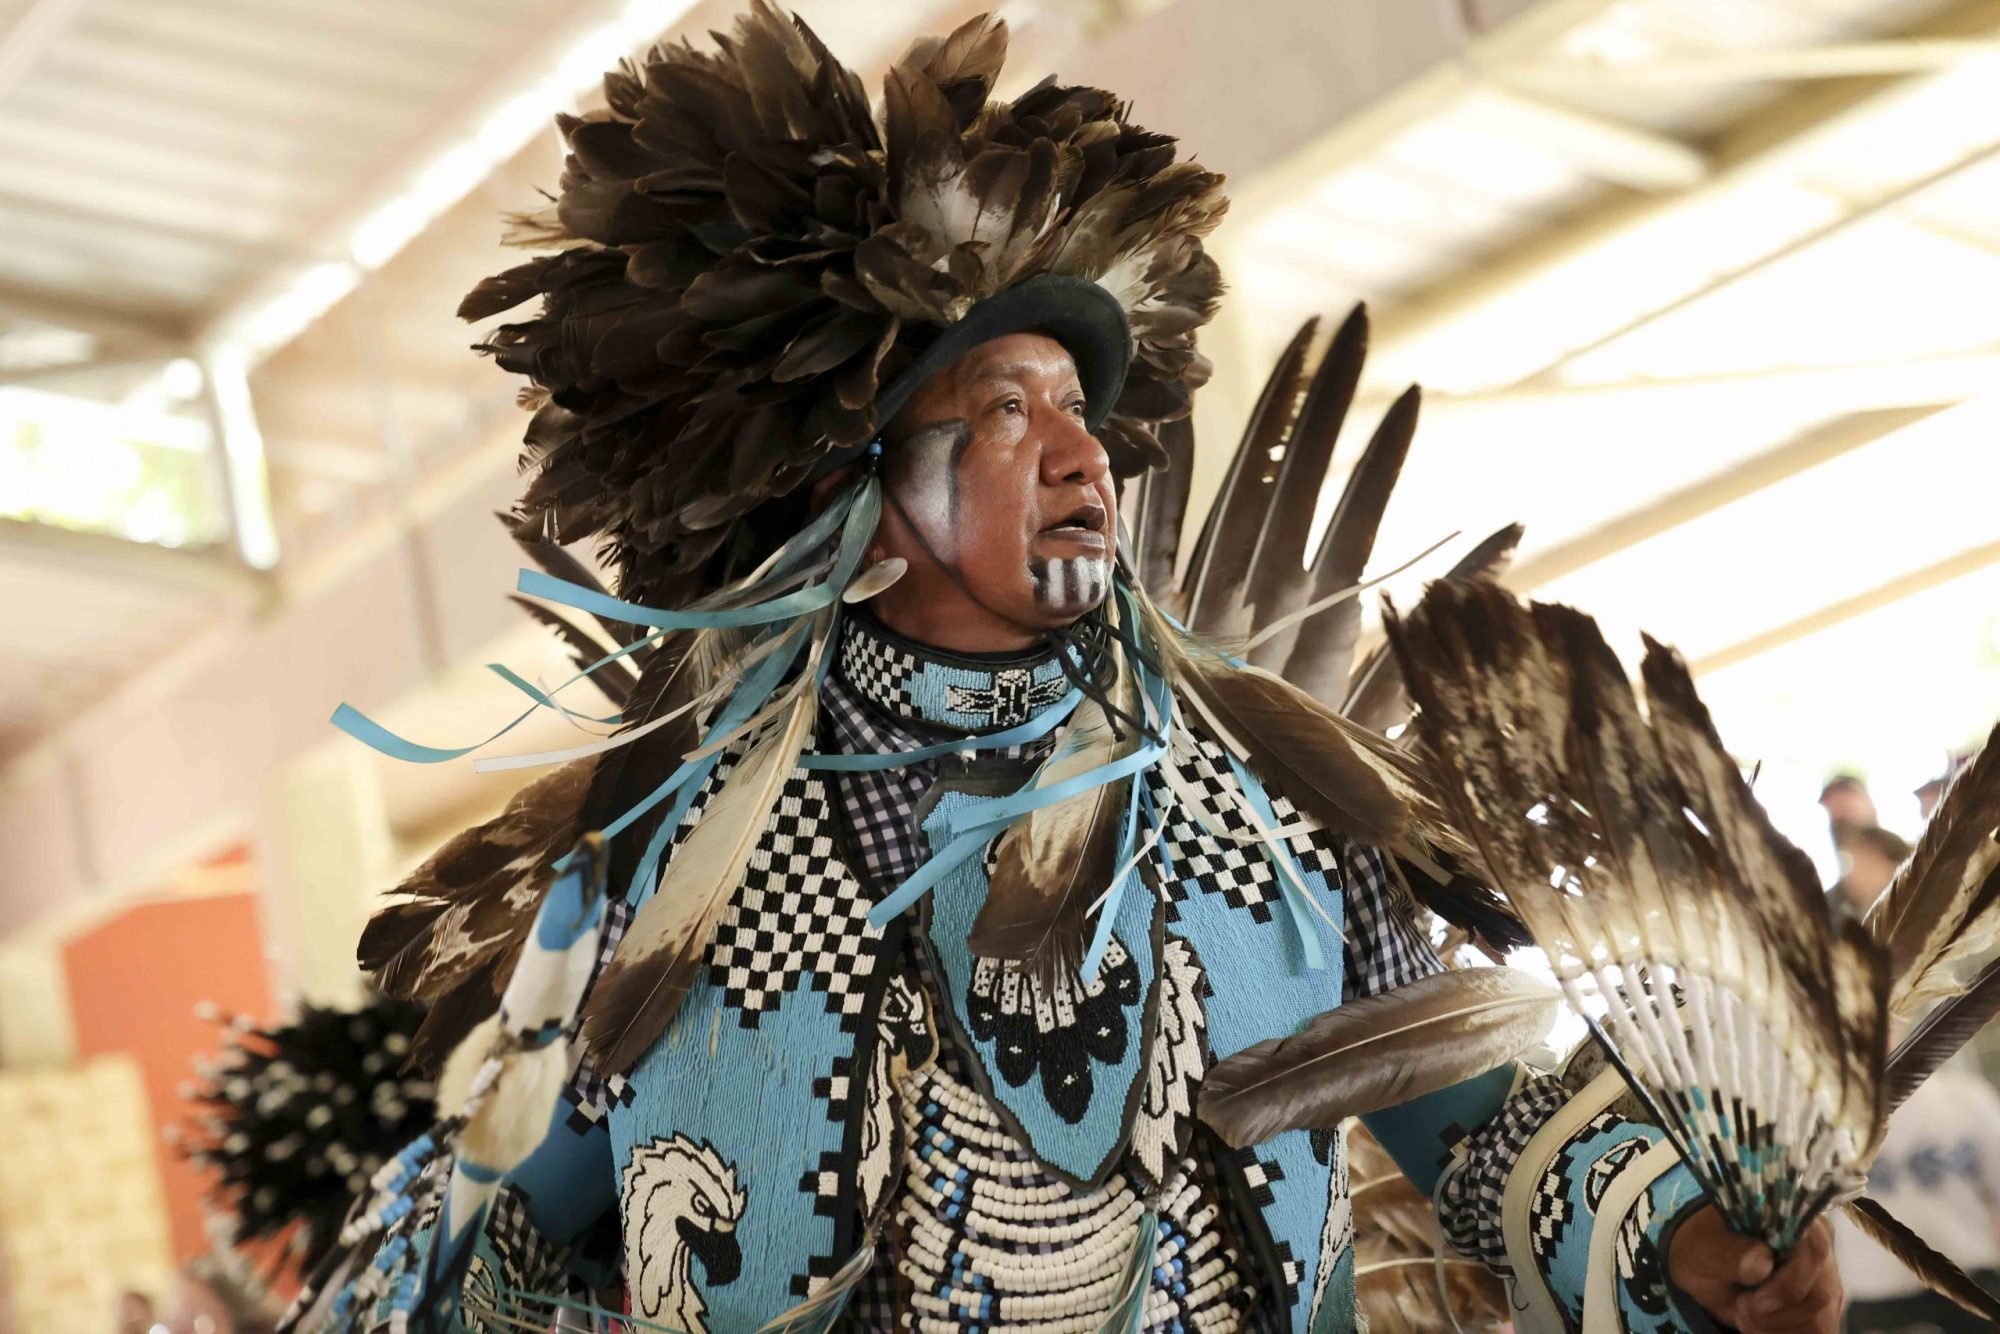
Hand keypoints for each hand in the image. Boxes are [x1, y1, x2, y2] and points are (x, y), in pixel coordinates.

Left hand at [1667, 1207, 1840, 1332]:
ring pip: (1817, 1320)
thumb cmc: (1705, 1246)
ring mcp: (1825, 1279)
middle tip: (1741, 1305)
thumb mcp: (1701, 1245)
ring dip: (1774, 1326)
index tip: (1756, 1300)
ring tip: (1745, 1310)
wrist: (1707, 1267)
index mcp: (1791, 1216)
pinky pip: (1817, 1332)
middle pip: (1818, 1293)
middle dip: (1773, 1310)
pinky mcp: (1823, 1308)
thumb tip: (1762, 1261)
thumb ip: (1728, 1251)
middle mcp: (1819, 1244)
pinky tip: (1759, 1323)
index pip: (1816, 1249)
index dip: (1788, 1282)